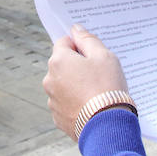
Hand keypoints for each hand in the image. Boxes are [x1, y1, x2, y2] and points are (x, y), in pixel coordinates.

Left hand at [43, 24, 128, 139]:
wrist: (107, 126)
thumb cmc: (107, 87)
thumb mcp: (104, 56)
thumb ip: (88, 39)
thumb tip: (76, 29)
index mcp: (58, 60)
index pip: (64, 42)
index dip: (79, 45)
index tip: (93, 54)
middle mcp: (50, 79)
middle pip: (63, 64)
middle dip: (78, 65)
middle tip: (98, 73)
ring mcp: (52, 100)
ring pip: (64, 84)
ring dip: (75, 84)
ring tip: (96, 92)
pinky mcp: (58, 117)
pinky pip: (66, 103)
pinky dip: (75, 102)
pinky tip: (91, 106)